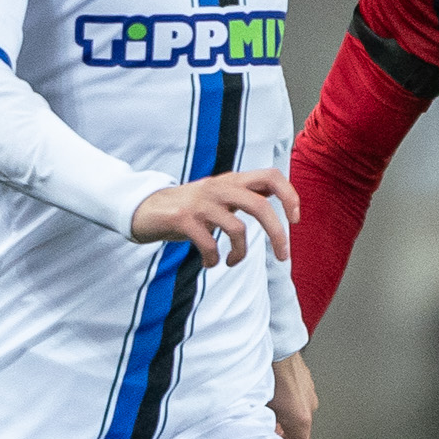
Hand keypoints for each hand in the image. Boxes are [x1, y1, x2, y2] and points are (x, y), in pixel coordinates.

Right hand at [132, 167, 298, 266]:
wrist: (143, 209)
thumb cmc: (187, 208)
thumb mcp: (218, 197)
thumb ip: (243, 195)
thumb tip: (275, 196)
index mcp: (231, 181)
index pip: (271, 176)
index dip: (289, 195)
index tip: (295, 219)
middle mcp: (218, 187)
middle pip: (260, 206)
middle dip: (277, 234)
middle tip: (284, 256)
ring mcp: (200, 202)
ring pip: (237, 229)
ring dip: (240, 253)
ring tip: (232, 260)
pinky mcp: (183, 219)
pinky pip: (209, 244)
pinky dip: (215, 259)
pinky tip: (211, 263)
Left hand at [269, 351, 317, 438]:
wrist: (277, 343)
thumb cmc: (269, 372)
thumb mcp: (261, 407)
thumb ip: (265, 427)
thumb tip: (262, 438)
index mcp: (301, 419)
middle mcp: (309, 408)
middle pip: (297, 434)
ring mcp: (309, 393)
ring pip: (296, 416)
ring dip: (283, 420)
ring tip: (267, 417)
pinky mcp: (306, 382)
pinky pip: (297, 401)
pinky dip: (286, 405)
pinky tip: (272, 399)